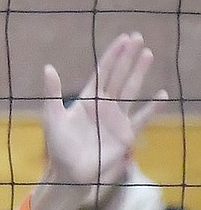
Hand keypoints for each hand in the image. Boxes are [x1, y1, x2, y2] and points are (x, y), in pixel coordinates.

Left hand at [42, 32, 165, 189]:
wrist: (69, 172)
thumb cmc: (59, 146)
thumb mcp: (52, 117)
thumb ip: (51, 93)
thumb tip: (48, 67)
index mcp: (87, 98)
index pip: (103, 71)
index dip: (112, 55)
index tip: (123, 39)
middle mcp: (104, 105)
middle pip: (119, 75)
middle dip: (128, 57)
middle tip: (138, 37)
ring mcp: (117, 118)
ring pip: (130, 90)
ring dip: (139, 73)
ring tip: (148, 54)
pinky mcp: (126, 135)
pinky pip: (141, 118)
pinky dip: (151, 107)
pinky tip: (161, 95)